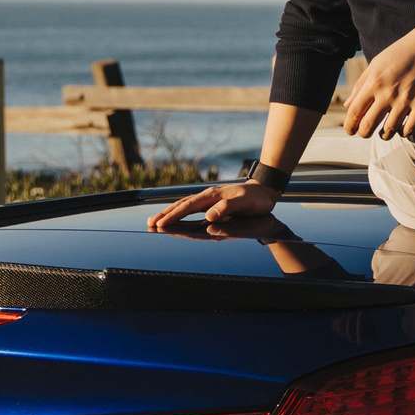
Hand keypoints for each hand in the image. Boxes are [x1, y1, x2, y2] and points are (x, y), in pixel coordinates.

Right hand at [146, 180, 277, 232]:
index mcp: (212, 197)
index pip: (188, 207)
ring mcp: (209, 200)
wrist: (265, 190)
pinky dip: (181, 214)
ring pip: (185, 207)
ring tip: (156, 221)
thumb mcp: (244, 202)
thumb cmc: (256, 198)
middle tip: (149, 224)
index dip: (174, 216)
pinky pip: (192, 210)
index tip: (160, 225)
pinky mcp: (213, 204)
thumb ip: (227, 207)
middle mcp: (207, 197)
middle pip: (181, 206)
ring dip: (170, 214)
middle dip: (165, 215)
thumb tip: (208, 216)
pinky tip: (176, 218)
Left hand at [343, 18, 414, 139]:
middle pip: (368, 125)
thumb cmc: (404, 52)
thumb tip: (348, 106)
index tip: (350, 131)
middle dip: (363, 133)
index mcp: (374, 81)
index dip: (350, 126)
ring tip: (385, 133)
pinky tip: (403, 130)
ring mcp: (407, 98)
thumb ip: (361, 84)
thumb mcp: (378, 63)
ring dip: (384, 135)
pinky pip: (411, 128)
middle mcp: (388, 91)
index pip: (355, 111)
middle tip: (365, 134)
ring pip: (389, 130)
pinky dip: (405, 132)